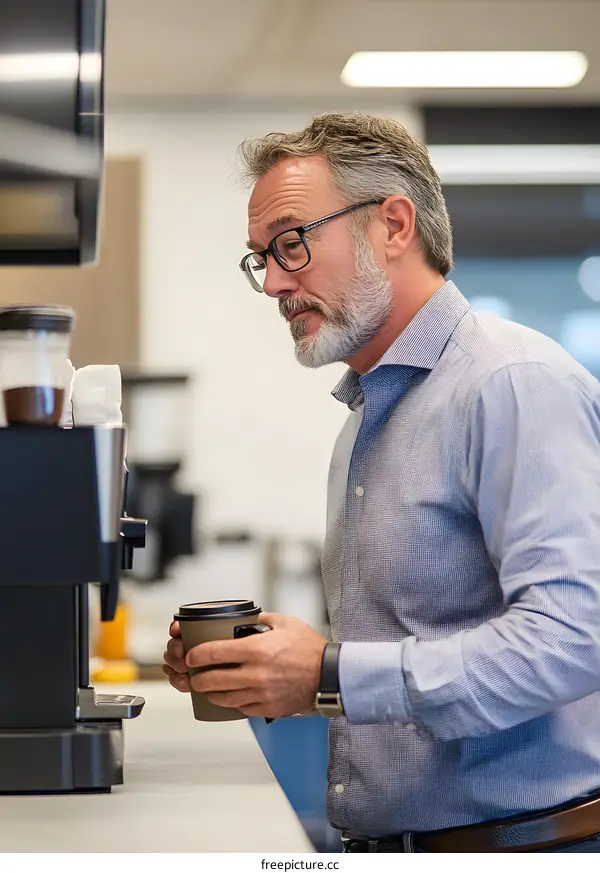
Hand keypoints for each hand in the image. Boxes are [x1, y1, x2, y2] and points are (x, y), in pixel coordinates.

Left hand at [162, 613, 327, 718]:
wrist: (329, 675)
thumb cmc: (310, 649)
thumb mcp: (285, 623)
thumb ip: (262, 618)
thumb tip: (247, 618)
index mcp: (256, 649)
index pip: (214, 653)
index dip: (196, 655)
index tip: (191, 655)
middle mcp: (255, 673)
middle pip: (212, 680)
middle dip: (197, 678)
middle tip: (195, 674)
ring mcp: (261, 694)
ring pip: (223, 698)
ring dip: (210, 693)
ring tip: (208, 687)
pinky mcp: (267, 708)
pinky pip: (241, 708)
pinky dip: (232, 702)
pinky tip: (230, 696)